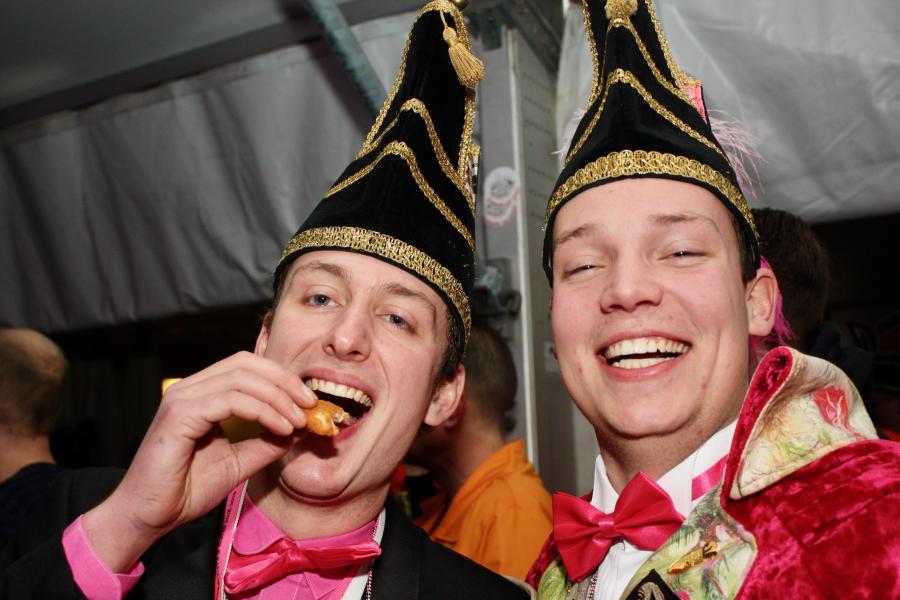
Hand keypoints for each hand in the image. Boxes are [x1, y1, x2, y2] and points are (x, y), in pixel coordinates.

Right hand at [82, 351, 316, 571]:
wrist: (149, 516)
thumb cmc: (187, 489)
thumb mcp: (240, 460)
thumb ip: (268, 440)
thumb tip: (302, 424)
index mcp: (202, 393)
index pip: (247, 366)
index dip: (282, 378)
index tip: (310, 402)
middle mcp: (190, 388)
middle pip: (246, 364)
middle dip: (285, 381)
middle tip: (311, 404)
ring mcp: (182, 397)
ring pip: (241, 378)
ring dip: (278, 397)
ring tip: (299, 421)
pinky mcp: (179, 414)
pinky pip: (230, 400)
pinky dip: (262, 410)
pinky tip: (281, 428)